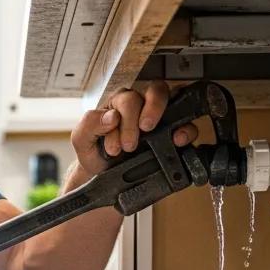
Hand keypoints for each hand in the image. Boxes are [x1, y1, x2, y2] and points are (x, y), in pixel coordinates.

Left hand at [70, 80, 199, 177]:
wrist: (102, 178)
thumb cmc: (94, 154)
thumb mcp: (81, 141)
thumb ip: (89, 124)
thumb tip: (111, 116)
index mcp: (119, 103)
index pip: (129, 99)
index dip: (123, 121)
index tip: (114, 148)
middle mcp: (141, 106)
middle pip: (155, 91)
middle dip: (147, 113)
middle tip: (133, 141)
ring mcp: (159, 119)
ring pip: (173, 99)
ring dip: (165, 116)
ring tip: (152, 135)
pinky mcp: (172, 135)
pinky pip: (188, 125)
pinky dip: (185, 131)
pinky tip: (176, 141)